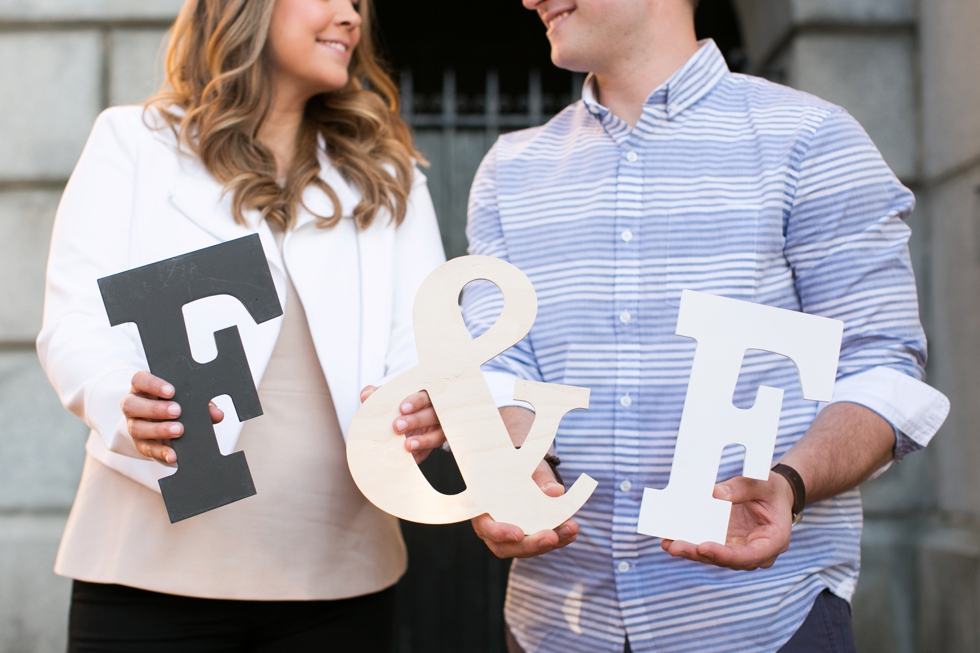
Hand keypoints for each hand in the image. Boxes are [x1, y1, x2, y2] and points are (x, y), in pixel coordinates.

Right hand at [121, 371, 223, 463]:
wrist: (163, 423)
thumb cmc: (175, 404)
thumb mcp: (187, 400)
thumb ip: (200, 404)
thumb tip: (217, 414)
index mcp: (143, 388)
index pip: (140, 380)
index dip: (153, 384)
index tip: (171, 391)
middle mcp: (133, 405)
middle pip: (132, 405)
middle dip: (155, 408)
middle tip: (177, 411)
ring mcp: (134, 425)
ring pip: (137, 428)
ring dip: (159, 430)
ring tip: (178, 430)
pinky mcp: (140, 444)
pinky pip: (146, 449)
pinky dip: (161, 452)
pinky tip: (173, 455)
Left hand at [359, 386, 445, 463]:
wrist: (400, 424)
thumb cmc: (397, 407)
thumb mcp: (388, 399)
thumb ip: (378, 395)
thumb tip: (366, 395)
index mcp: (425, 396)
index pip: (426, 395)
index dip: (416, 401)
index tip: (402, 408)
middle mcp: (436, 412)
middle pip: (433, 414)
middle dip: (416, 420)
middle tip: (397, 427)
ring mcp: (438, 429)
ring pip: (438, 434)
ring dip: (424, 440)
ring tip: (407, 445)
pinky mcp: (433, 444)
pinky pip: (432, 450)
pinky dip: (421, 453)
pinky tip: (411, 457)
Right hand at [471, 459, 578, 558]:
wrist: (523, 471)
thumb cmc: (517, 468)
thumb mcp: (526, 467)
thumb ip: (539, 478)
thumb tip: (555, 491)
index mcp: (483, 509)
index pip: (485, 527)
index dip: (500, 533)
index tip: (518, 533)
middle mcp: (493, 528)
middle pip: (508, 546)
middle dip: (532, 543)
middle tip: (552, 536)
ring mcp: (510, 537)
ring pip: (526, 549)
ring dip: (550, 542)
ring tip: (570, 529)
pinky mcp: (527, 538)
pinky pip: (540, 544)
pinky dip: (558, 539)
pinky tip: (571, 532)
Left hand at [661, 472, 794, 570]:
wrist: (774, 494)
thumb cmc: (772, 490)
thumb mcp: (763, 484)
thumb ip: (742, 488)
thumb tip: (716, 494)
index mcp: (773, 541)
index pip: (749, 555)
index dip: (725, 554)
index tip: (704, 547)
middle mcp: (756, 552)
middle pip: (727, 559)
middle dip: (699, 554)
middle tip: (676, 547)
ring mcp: (740, 549)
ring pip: (714, 556)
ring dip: (691, 551)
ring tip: (669, 543)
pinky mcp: (727, 544)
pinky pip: (708, 547)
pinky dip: (691, 543)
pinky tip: (672, 539)